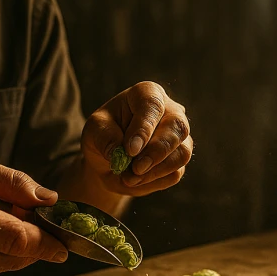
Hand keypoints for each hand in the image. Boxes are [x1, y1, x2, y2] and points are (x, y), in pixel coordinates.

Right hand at [0, 155, 67, 275]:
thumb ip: (13, 183)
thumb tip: (50, 200)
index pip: (15, 239)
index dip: (46, 242)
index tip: (66, 243)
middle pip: (15, 257)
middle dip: (36, 243)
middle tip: (40, 223)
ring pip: (5, 265)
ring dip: (17, 247)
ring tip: (0, 220)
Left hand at [81, 81, 192, 196]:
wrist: (108, 160)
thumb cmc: (103, 135)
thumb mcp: (94, 131)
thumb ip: (105, 137)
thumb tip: (119, 153)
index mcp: (147, 94)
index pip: (152, 106)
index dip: (144, 129)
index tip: (130, 150)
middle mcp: (170, 111)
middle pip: (177, 128)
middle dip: (156, 152)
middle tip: (136, 169)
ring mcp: (179, 137)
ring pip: (181, 153)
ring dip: (154, 171)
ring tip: (128, 177)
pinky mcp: (179, 159)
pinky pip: (175, 173)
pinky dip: (153, 181)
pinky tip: (136, 180)